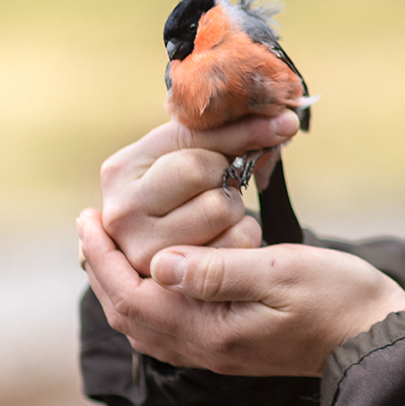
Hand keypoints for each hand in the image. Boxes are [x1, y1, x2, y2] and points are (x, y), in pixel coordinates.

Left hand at [78, 210, 404, 375]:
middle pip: (131, 314)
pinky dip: (147, 298)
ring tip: (112, 248)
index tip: (89, 219)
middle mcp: (205, 349)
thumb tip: (160, 263)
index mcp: (211, 331)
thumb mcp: (281, 271)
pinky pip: (167, 327)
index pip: (135, 296)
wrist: (375, 336)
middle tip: (89, 228)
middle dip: (104, 270)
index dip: (105, 259)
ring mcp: (217, 351)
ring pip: (146, 324)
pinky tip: (156, 275)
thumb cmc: (338, 298)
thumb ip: (218, 270)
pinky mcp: (231, 346)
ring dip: (121, 285)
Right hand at [98, 111, 298, 273]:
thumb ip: (230, 132)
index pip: (194, 145)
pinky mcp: (170, 283)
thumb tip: (284, 122)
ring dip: (235, 210)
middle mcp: (122, 214)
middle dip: (226, 178)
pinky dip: (242, 237)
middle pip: (206, 179)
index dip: (242, 133)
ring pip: (221, 211)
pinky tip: (224, 237)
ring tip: (218, 212)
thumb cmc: (180, 188)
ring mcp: (143, 253)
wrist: (157, 244)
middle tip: (220, 184)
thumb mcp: (189, 153)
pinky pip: (234, 247)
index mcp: (120, 171)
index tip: (282, 125)